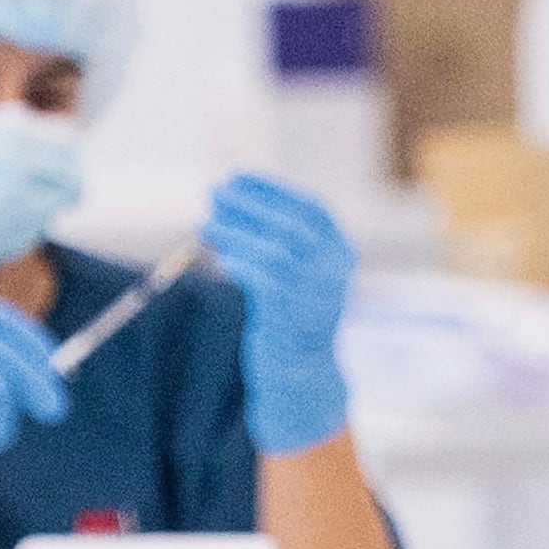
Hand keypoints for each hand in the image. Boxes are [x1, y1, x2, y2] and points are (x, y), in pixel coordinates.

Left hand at [204, 172, 355, 452]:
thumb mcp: (297, 274)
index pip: (313, 209)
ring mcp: (316, 293)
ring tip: (207, 224)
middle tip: (214, 193)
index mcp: (341, 255)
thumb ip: (278, 241)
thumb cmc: (290, 317)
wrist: (301, 371)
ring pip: (274, 248)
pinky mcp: (290, 312)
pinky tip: (219, 257)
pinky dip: (237, 261)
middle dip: (249, 204)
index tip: (239, 177)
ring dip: (235, 231)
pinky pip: (261, 276)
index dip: (275, 189)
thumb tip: (231, 200)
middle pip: (290, 224)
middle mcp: (335, 272)